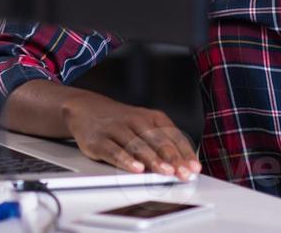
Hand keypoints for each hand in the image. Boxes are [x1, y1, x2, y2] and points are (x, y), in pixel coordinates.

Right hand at [60, 91, 200, 179]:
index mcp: (151, 117)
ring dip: (153, 159)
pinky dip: (126, 160)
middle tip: (183, 173)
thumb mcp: (144, 125)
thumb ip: (162, 143)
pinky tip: (136, 169)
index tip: (194, 168)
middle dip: (172, 158)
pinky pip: (114, 151)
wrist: (86, 108)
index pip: (172, 135)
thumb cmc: (122, 122)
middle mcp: (135, 120)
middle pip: (156, 140)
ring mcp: (116, 129)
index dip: (184, 153)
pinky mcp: (99, 140)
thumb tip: (181, 166)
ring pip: (137, 145)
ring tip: (165, 172)